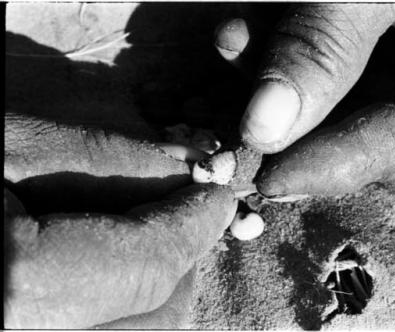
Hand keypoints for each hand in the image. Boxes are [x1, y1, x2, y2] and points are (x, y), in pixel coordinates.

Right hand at [5, 5, 237, 325]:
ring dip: (159, 288)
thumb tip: (188, 169)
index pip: (146, 269)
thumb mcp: (11, 147)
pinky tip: (114, 267)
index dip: (193, 225)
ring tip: (150, 239)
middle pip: (154, 322)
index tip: (217, 195)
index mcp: (10, 287)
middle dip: (182, 264)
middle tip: (185, 216)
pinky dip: (126, 306)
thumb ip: (107, 161)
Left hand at [215, 3, 394, 195]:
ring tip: (228, 64)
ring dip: (267, 87)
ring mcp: (383, 33)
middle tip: (235, 149)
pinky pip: (301, 44)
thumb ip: (329, 46)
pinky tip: (233, 33)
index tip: (270, 184)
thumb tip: (266, 128)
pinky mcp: (339, 14)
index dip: (339, 166)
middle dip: (295, 133)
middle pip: (360, 121)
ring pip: (323, 88)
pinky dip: (263, 46)